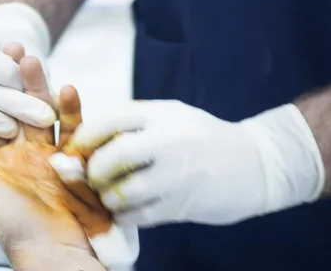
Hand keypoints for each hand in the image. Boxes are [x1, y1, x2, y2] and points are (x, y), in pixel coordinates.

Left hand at [0, 45, 103, 270]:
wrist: (53, 252)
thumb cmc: (11, 226)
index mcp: (4, 155)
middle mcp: (28, 150)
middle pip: (23, 105)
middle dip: (21, 78)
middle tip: (19, 48)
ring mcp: (54, 152)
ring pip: (48, 111)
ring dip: (43, 86)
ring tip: (37, 63)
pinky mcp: (78, 157)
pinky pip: (75, 128)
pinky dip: (72, 109)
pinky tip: (68, 88)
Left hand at [61, 100, 324, 226]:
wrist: (254, 163)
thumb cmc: (202, 136)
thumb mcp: (170, 115)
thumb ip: (134, 123)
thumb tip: (91, 136)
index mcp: (160, 115)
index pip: (111, 120)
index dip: (86, 135)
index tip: (76, 148)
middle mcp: (166, 142)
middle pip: (113, 156)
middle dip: (93, 169)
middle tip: (89, 174)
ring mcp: (175, 176)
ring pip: (123, 191)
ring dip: (106, 195)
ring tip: (107, 193)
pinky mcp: (181, 205)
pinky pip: (139, 215)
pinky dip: (124, 214)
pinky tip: (125, 208)